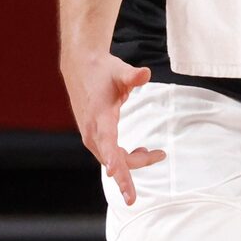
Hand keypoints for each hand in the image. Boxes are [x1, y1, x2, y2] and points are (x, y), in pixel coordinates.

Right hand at [64, 53, 164, 204]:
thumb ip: (132, 75)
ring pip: (112, 160)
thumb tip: (146, 73)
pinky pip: (108, 155)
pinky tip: (139, 150)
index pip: (106, 141)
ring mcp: (90, 135)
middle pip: (113, 159)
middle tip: (160, 155)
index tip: (114, 172)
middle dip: (135, 165)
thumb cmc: (103, 70)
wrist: (80, 68)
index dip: (112, 158)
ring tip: (153, 152)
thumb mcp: (120, 71)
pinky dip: (124, 157)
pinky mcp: (92, 136)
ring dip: (132, 160)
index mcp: (100, 116)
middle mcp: (92, 130)